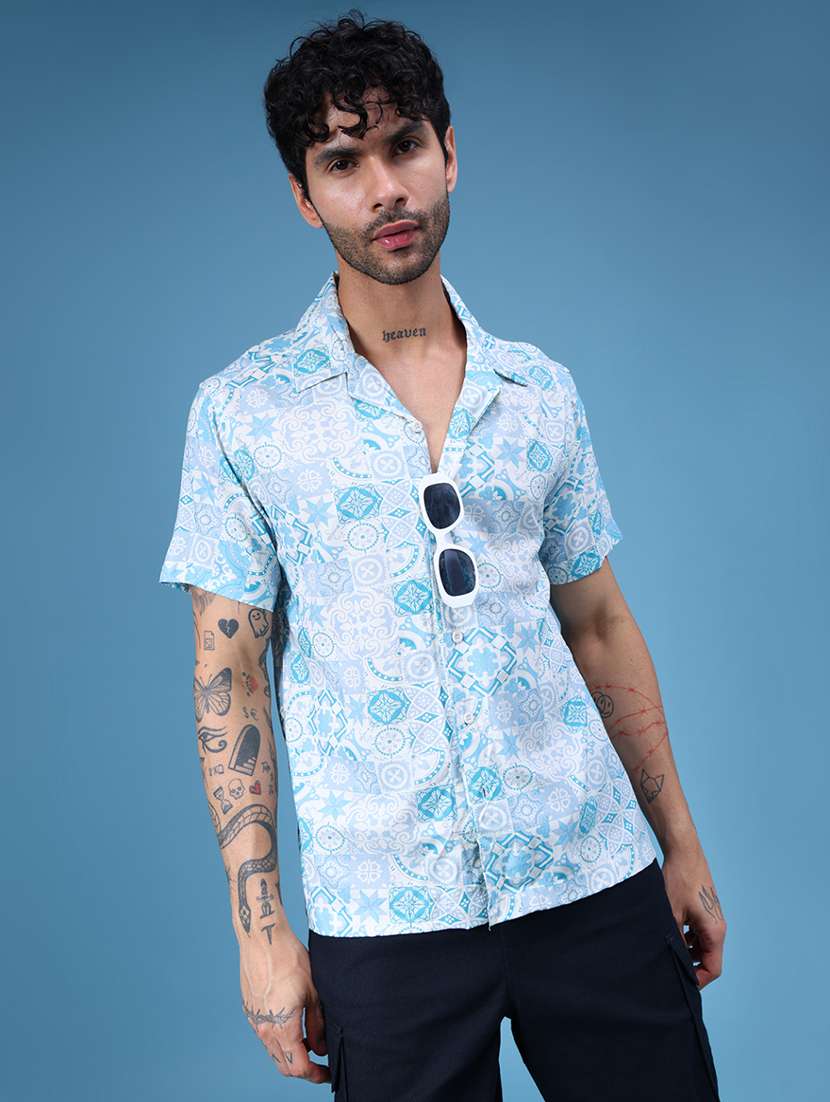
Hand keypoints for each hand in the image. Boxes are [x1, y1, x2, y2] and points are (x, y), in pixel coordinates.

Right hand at [239, 927, 329, 1083]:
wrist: (263, 939)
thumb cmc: (290, 960)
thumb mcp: (313, 992)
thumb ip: (317, 1025)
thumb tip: (320, 1047)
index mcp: (282, 1028)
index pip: (298, 1067)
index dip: (315, 1075)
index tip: (327, 1074)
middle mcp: (264, 1029)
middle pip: (283, 1065)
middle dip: (303, 1069)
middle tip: (320, 1064)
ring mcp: (254, 1020)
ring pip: (273, 1051)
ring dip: (290, 1054)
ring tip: (309, 1042)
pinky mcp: (249, 1009)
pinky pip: (264, 1034)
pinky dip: (279, 1039)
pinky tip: (292, 1024)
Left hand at [662, 845, 726, 989]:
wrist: (684, 852)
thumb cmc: (679, 880)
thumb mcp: (671, 914)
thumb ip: (673, 940)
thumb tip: (668, 961)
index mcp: (714, 931)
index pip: (713, 969)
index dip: (697, 980)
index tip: (679, 983)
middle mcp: (717, 927)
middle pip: (708, 959)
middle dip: (690, 966)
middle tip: (668, 967)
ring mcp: (712, 919)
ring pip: (702, 946)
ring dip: (686, 951)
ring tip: (665, 949)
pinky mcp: (704, 911)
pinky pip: (698, 934)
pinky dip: (686, 938)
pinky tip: (669, 933)